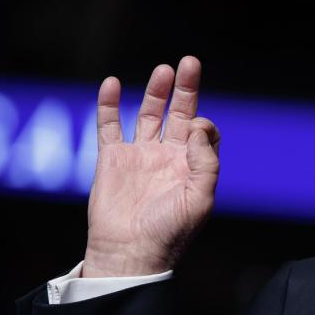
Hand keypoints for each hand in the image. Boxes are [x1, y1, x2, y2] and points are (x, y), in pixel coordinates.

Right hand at [82, 56, 220, 277]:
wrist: (130, 252)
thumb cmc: (170, 231)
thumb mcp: (200, 198)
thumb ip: (205, 161)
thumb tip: (196, 125)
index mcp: (192, 167)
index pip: (202, 132)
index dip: (203, 124)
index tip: (195, 128)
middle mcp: (167, 157)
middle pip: (179, 114)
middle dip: (185, 89)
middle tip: (190, 62)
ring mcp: (139, 156)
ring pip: (148, 115)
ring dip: (156, 92)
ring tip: (164, 69)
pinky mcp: (112, 158)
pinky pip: (109, 125)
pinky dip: (109, 104)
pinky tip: (112, 82)